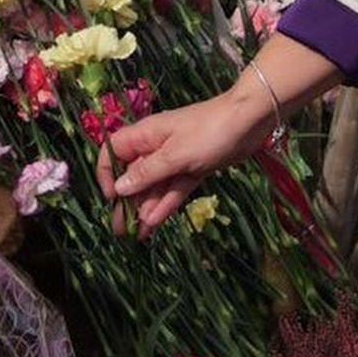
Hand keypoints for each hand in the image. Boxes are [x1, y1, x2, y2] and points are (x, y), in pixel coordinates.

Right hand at [95, 85, 272, 237]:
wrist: (249, 121)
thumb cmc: (208, 131)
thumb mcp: (175, 154)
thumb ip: (147, 172)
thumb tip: (119, 187)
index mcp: (146, 134)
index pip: (114, 151)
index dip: (108, 173)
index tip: (112, 197)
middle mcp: (157, 146)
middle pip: (134, 174)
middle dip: (127, 201)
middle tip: (120, 230)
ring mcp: (176, 157)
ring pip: (155, 185)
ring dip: (146, 208)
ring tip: (136, 235)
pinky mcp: (194, 167)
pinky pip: (174, 187)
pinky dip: (166, 203)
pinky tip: (154, 223)